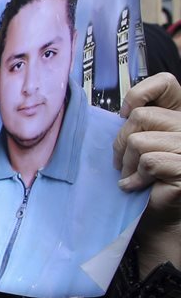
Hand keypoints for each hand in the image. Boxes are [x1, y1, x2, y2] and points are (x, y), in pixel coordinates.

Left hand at [114, 73, 180, 274]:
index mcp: (180, 115)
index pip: (167, 83)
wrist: (158, 215)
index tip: (125, 114)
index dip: (140, 93)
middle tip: (123, 162)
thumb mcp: (142, 143)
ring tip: (133, 177)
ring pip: (141, 141)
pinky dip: (136, 177)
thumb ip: (140, 122)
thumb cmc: (148, 179)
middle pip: (142, 116)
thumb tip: (122, 112)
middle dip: (123, 142)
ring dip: (129, 164)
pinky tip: (138, 187)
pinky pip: (149, 162)